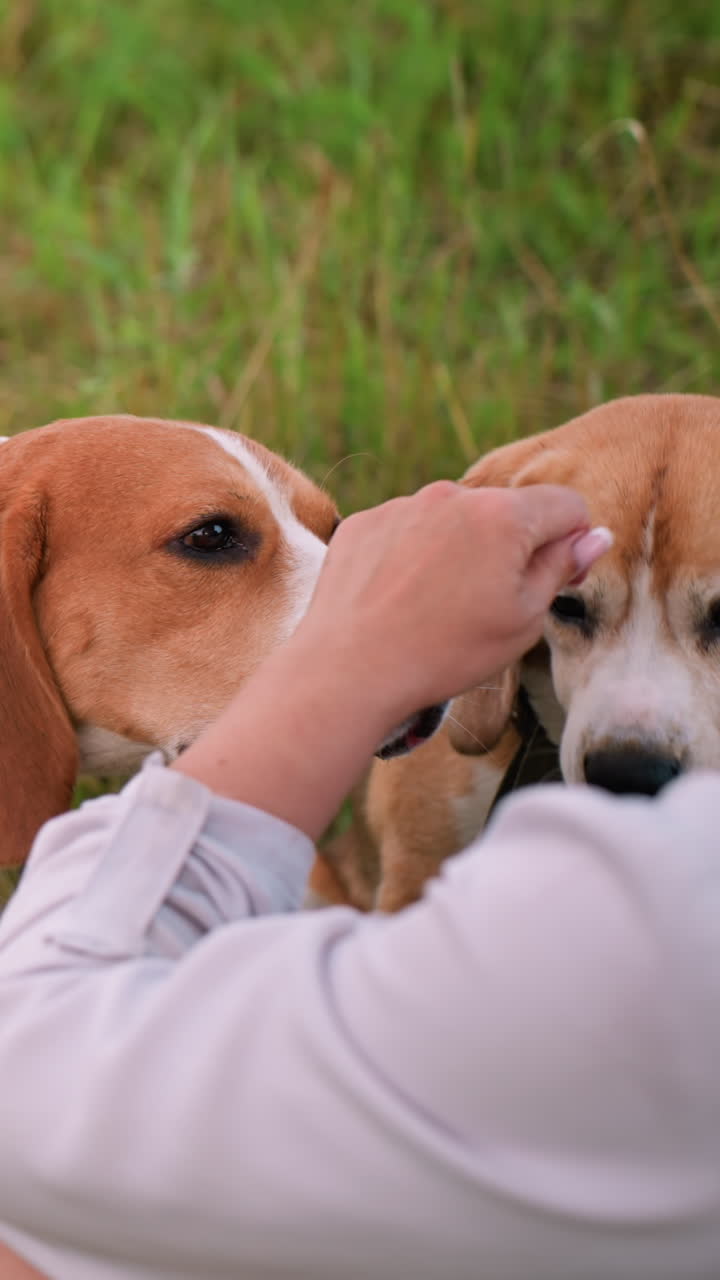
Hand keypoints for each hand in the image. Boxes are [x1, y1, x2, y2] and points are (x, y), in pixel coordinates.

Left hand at [294, 481, 609, 725]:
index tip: (555, 578)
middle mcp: (452, 495)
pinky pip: (405, 531)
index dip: (572, 541)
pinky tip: (399, 601)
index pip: (565, 505)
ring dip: (458, 551)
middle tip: (489, 605)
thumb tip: (594, 536)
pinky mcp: (364, 523)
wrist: (350, 669)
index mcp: (503, 515)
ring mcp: (402, 505)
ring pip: (452, 521)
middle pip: (505, 511)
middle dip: (510, 547)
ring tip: (436, 609)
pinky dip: (411, 557)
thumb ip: (561, 568)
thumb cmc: (446, 652)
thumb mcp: (523, 620)